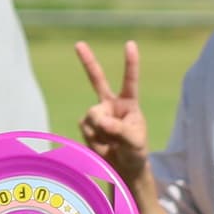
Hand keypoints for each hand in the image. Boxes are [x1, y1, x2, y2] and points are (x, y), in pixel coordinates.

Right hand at [72, 39, 147, 177]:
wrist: (122, 169)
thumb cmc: (135, 152)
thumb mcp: (134, 141)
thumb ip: (118, 129)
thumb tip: (96, 120)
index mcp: (128, 103)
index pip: (130, 80)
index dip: (130, 63)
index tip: (130, 44)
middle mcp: (110, 105)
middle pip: (97, 79)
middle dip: (87, 61)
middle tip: (78, 44)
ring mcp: (97, 115)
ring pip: (92, 116)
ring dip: (101, 132)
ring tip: (112, 144)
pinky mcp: (87, 126)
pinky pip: (86, 130)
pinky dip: (95, 140)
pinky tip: (103, 147)